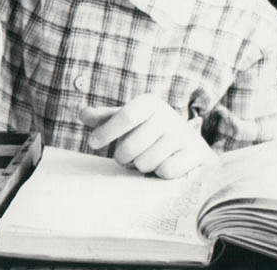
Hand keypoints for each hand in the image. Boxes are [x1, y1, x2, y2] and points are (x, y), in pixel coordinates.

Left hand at [79, 95, 216, 178]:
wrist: (188, 144)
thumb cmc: (148, 131)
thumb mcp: (127, 120)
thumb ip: (104, 117)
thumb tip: (83, 114)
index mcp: (149, 103)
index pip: (126, 116)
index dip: (107, 131)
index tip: (92, 143)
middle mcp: (168, 116)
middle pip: (131, 145)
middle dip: (122, 157)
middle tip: (125, 158)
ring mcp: (182, 136)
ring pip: (146, 162)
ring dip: (140, 166)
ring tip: (146, 160)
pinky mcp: (194, 155)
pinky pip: (165, 172)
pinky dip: (158, 174)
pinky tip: (162, 166)